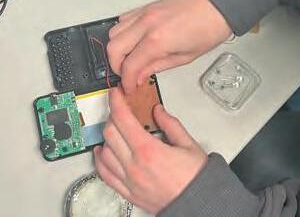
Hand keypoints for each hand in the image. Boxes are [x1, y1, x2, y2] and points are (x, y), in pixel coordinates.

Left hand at [94, 87, 207, 214]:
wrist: (198, 204)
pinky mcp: (128, 192)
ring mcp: (129, 180)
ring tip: (114, 128)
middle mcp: (134, 166)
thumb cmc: (196, 179)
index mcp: (149, 150)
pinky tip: (102, 152)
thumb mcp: (189, 144)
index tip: (115, 94)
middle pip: (110, 132)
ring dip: (106, 136)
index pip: (122, 119)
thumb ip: (171, 124)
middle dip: (113, 116)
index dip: (116, 102)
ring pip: (104, 152)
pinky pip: (105, 174)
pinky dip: (100, 160)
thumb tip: (159, 111)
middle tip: (120, 109)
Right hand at [107, 0, 231, 93]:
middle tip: (127, 76)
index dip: (126, 81)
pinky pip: (123, 19)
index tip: (130, 88)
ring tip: (129, 60)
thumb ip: (157, 67)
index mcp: (158, 40)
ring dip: (117, 49)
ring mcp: (144, 13)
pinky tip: (132, 42)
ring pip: (114, 32)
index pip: (129, 65)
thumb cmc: (209, 29)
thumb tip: (139, 76)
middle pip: (113, 48)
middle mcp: (146, 24)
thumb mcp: (185, 57)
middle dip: (116, 66)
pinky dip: (122, 33)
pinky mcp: (146, 7)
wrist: (218, 5)